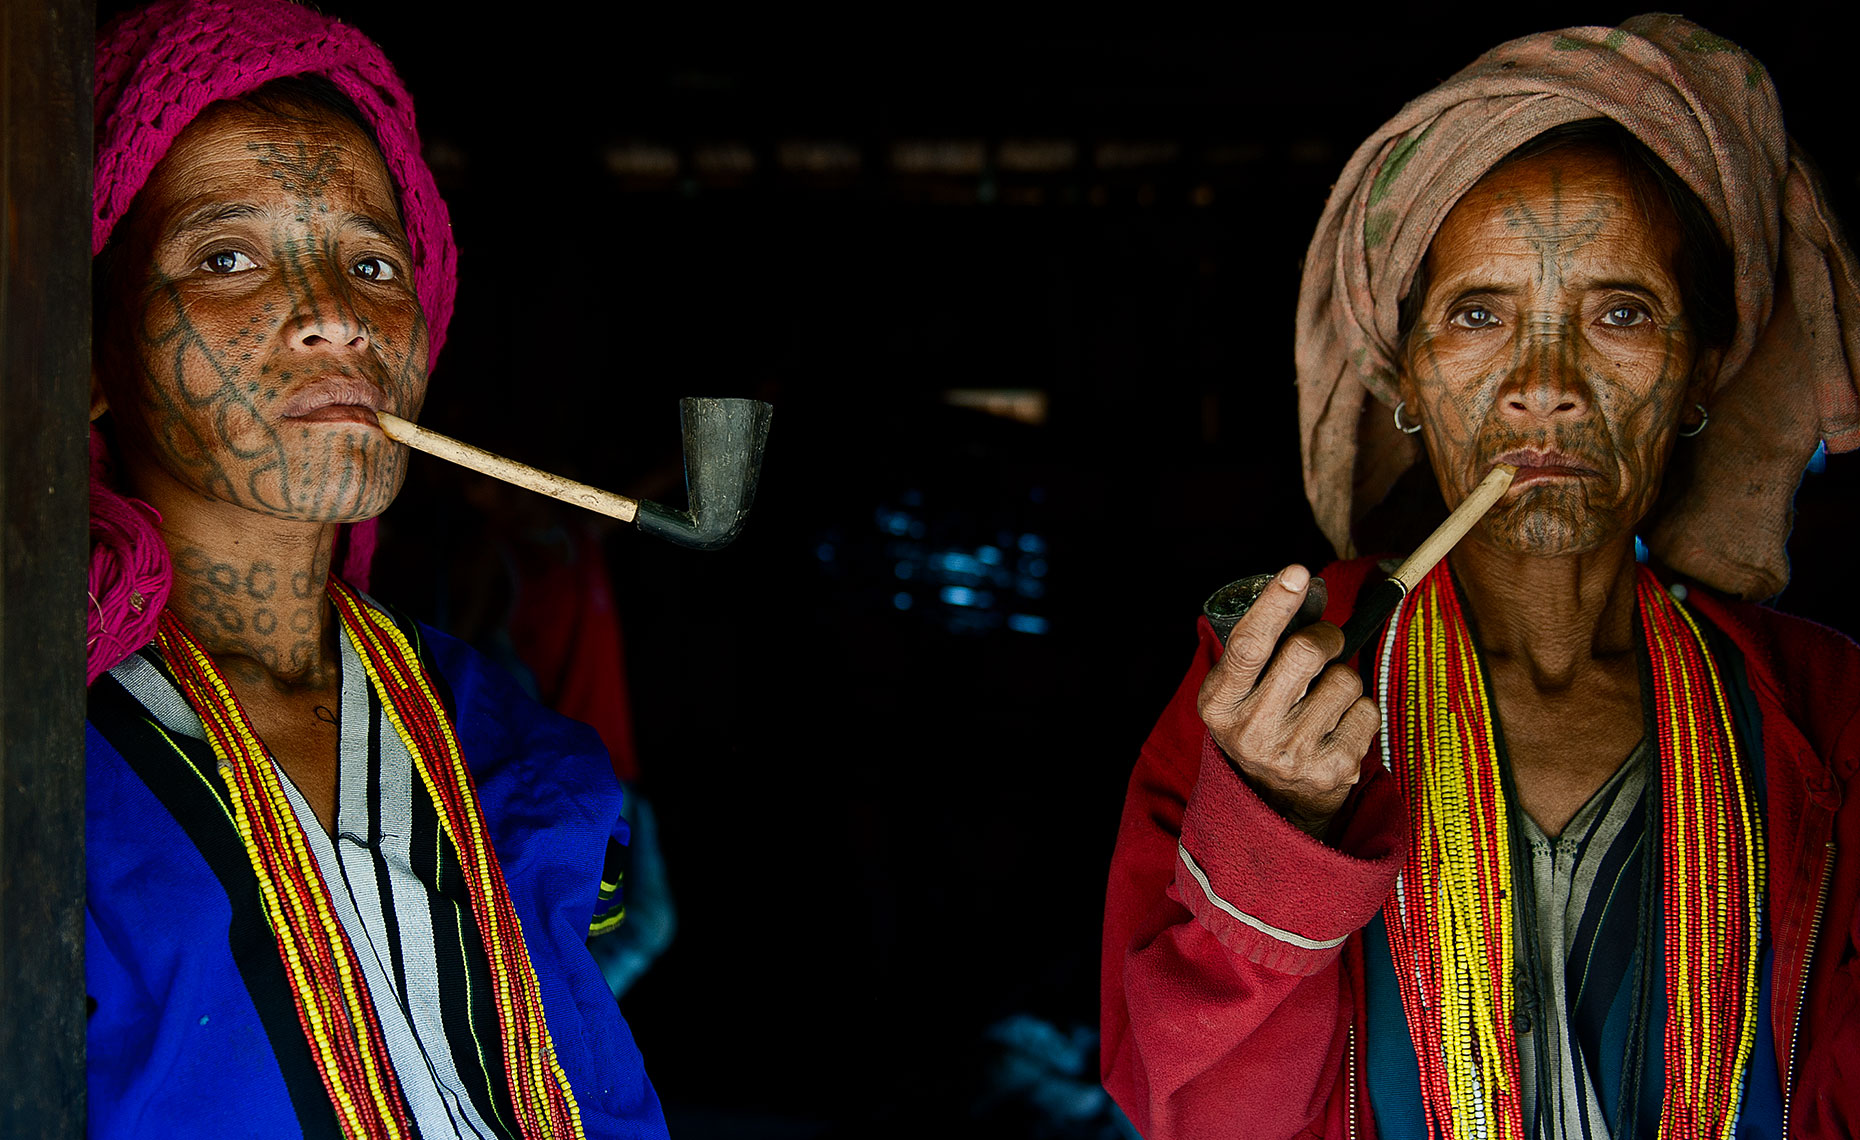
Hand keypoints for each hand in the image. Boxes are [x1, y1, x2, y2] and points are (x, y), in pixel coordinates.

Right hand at [1196, 565, 1380, 836]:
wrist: (1275, 801)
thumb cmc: (1262, 722)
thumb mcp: (1242, 689)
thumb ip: (1266, 645)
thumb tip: (1307, 587)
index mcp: (1219, 704)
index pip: (1249, 645)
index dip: (1275, 604)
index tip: (1297, 573)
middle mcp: (1251, 731)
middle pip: (1306, 652)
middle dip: (1326, 636)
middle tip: (1325, 642)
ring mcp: (1293, 754)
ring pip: (1345, 679)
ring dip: (1343, 679)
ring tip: (1323, 702)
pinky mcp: (1333, 770)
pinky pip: (1368, 709)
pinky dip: (1359, 709)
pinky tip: (1337, 727)